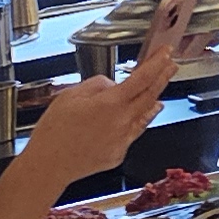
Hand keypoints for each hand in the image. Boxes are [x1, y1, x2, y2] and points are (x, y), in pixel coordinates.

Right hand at [23, 19, 188, 189]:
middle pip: (150, 95)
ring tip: (160, 90)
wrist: (48, 166)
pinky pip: (135, 133)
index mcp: (111, 104)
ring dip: (154, 100)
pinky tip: (142, 115)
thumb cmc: (54, 131)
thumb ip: (97, 85)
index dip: (157, 63)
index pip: (142, 78)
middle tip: (171, 65)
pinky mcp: (119, 154)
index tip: (166, 53)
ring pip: (146, 115)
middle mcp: (122, 122)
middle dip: (163, 77)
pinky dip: (141, 120)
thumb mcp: (71, 96)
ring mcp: (123, 140)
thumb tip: (112, 84)